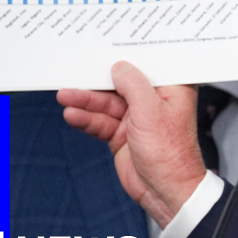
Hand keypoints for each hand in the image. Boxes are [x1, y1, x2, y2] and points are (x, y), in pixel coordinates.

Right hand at [58, 62, 205, 228]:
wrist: (165, 191)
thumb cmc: (171, 153)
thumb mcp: (150, 111)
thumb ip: (133, 85)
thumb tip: (120, 67)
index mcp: (172, 89)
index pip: (147, 65)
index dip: (127, 56)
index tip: (105, 46)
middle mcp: (154, 101)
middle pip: (120, 84)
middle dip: (97, 80)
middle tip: (74, 72)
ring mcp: (137, 118)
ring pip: (106, 104)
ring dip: (85, 101)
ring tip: (65, 95)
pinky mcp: (123, 134)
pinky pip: (101, 122)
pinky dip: (86, 118)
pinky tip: (72, 114)